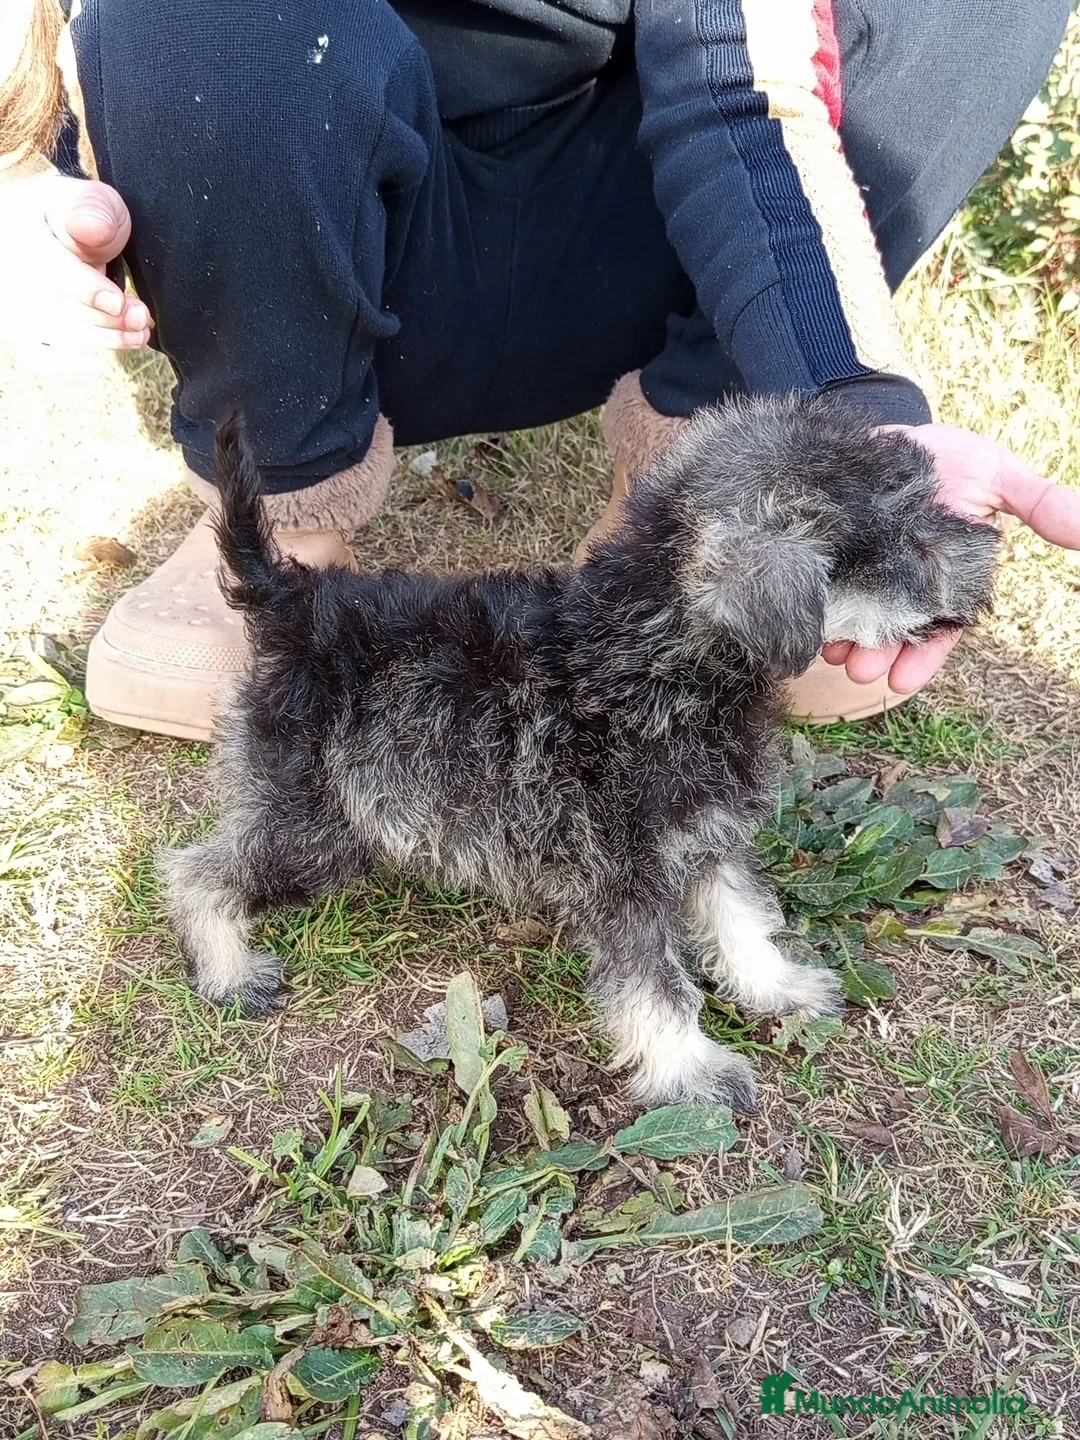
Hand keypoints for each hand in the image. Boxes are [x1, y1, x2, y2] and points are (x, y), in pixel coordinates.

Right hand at [0, 170, 149, 348]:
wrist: (53, 230)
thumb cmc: (74, 214)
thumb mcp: (86, 198)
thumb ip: (93, 210)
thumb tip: (92, 230)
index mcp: (20, 227)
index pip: (49, 266)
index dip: (86, 288)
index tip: (119, 302)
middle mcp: (9, 268)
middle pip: (54, 306)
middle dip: (105, 318)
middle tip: (142, 318)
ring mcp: (12, 299)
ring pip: (51, 332)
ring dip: (100, 340)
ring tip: (139, 335)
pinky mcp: (19, 324)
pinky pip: (32, 353)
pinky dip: (61, 365)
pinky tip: (94, 367)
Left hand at [822, 424, 1079, 692]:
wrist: (892, 429)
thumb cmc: (950, 456)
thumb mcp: (999, 474)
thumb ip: (1040, 504)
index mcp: (947, 578)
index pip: (938, 629)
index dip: (922, 658)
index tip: (900, 682)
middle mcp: (904, 581)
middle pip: (891, 631)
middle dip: (875, 654)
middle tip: (858, 672)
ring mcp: (866, 569)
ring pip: (856, 616)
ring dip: (844, 641)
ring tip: (831, 656)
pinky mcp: (834, 553)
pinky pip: (826, 586)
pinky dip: (817, 607)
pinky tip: (808, 623)